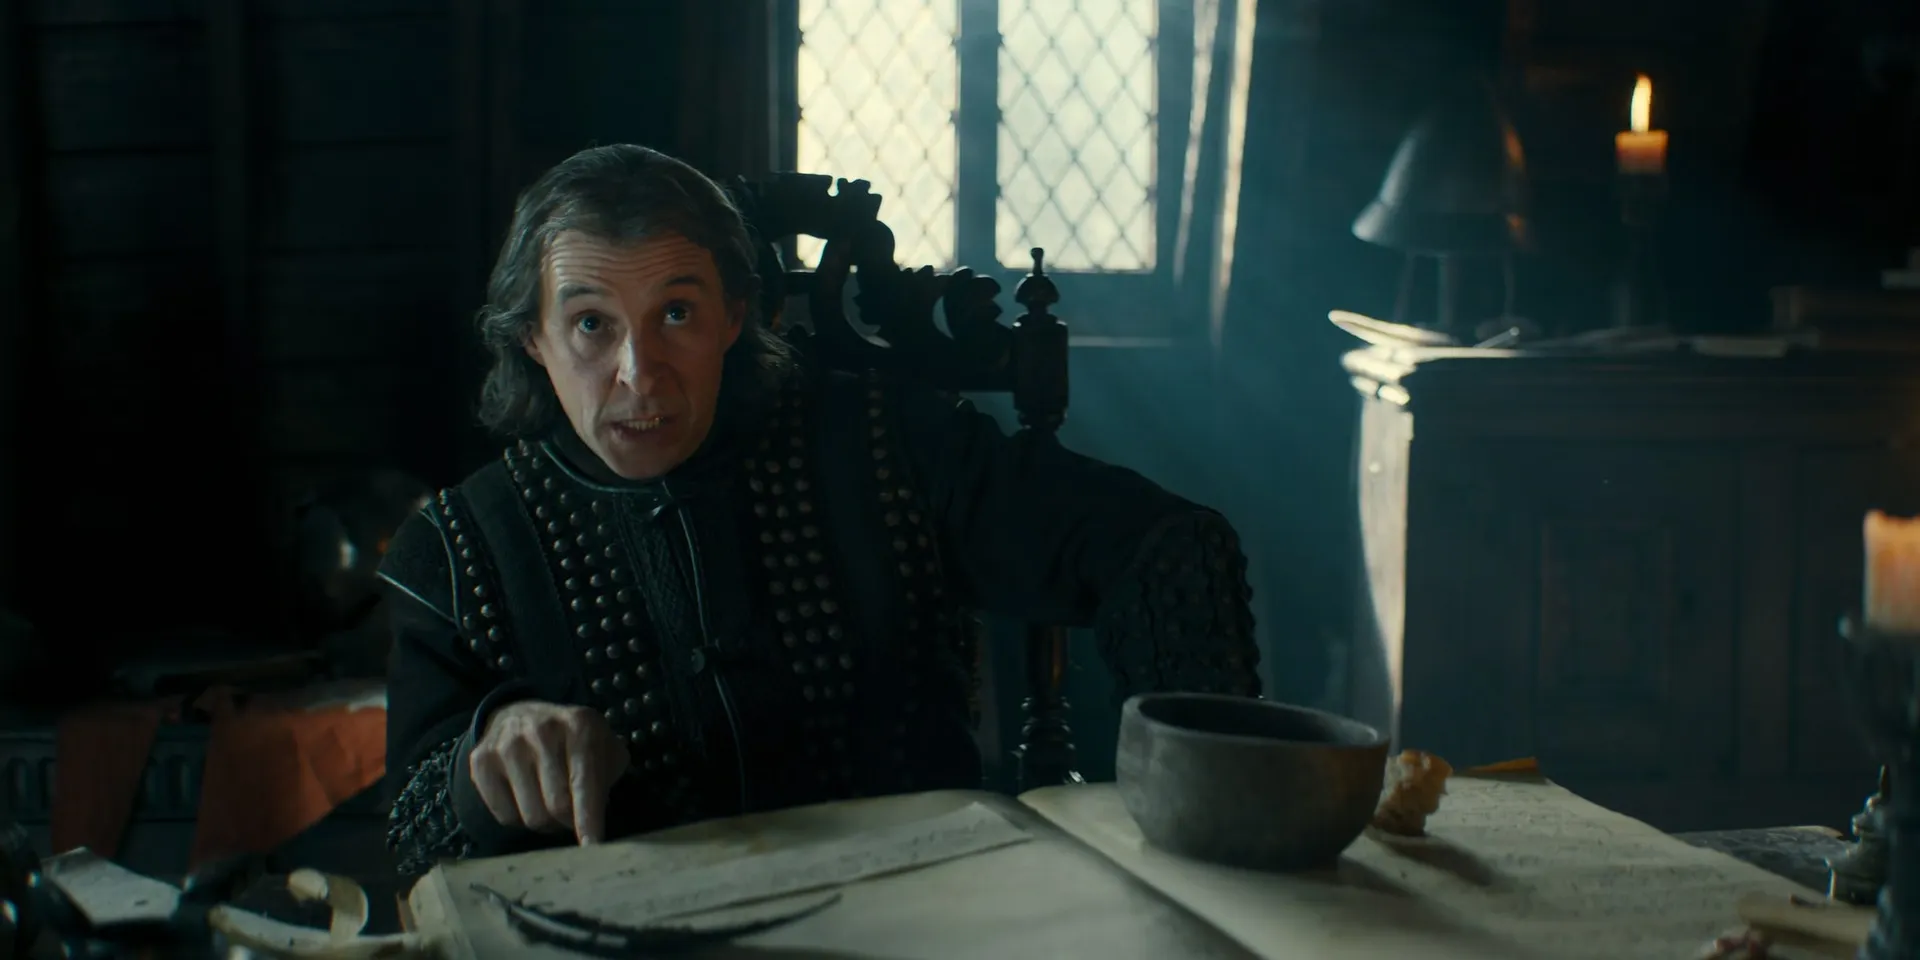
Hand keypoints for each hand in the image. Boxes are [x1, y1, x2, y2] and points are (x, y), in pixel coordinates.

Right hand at [468, 701, 629, 844]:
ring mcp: (507, 745)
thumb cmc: (571, 741)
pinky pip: (505, 817)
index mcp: (580, 725)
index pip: (585, 784)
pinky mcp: (481, 762)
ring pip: (532, 817)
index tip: (592, 848)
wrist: (521, 715)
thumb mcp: (603, 746)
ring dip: (545, 822)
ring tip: (548, 803)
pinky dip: (519, 818)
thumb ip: (609, 778)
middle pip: (557, 807)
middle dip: (569, 821)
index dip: (590, 821)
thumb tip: (596, 821)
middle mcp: (541, 731)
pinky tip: (524, 797)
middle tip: (572, 814)